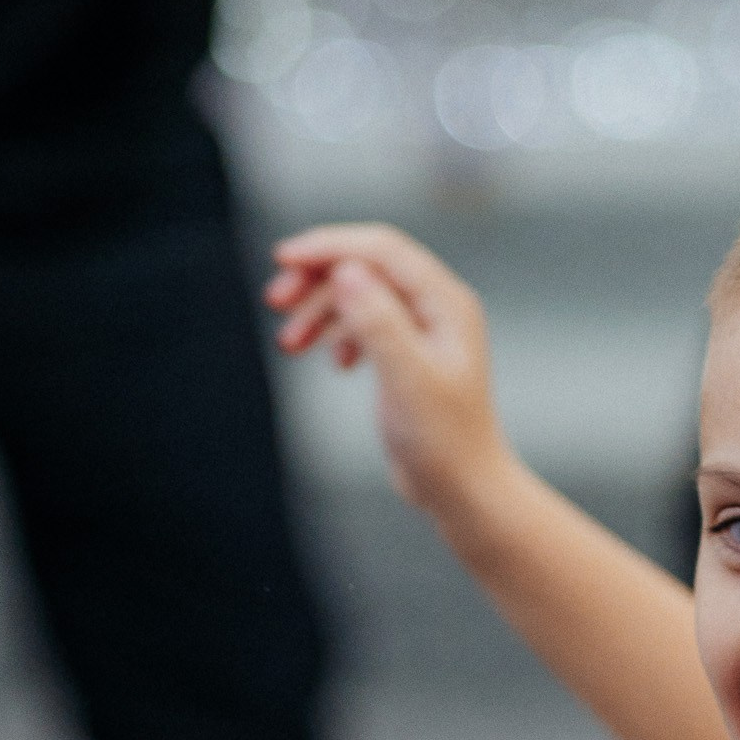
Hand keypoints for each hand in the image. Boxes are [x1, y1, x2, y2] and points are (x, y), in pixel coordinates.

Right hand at [266, 226, 512, 521]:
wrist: (464, 492)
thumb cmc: (444, 443)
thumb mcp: (407, 380)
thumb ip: (379, 322)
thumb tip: (346, 271)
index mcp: (446, 302)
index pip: (381, 249)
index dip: (329, 247)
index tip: (283, 259)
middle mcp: (437, 308)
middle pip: (366, 267)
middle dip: (318, 279)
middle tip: (275, 301)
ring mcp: (423, 330)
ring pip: (359, 297)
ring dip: (319, 312)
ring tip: (288, 344)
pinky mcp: (407, 355)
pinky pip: (364, 325)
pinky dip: (338, 335)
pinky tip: (332, 364)